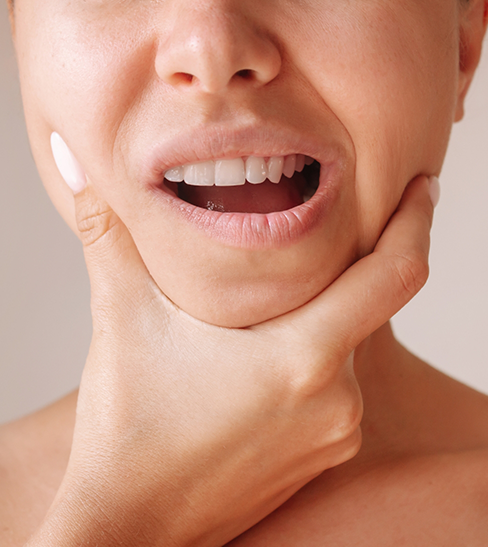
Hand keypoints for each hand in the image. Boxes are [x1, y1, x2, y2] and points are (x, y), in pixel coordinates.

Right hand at [28, 151, 434, 545]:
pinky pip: (339, 384)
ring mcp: (335, 432)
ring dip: (326, 312)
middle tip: (323, 228)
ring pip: (350, 346)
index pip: (395, 275)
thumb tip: (78, 168)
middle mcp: (336, 399)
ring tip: (282, 292)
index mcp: (302, 357)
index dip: (415, 221)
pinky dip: (319, 352)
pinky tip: (274, 347)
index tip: (422, 187)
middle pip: (368, 307)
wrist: (132, 526)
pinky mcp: (322, 453)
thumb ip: (106, 236)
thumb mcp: (121, 320)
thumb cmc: (131, 430)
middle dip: (351, 264)